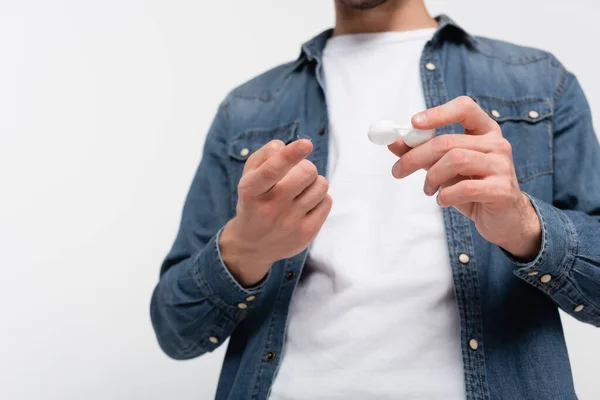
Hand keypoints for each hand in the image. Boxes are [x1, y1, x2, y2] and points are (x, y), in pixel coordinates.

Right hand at [220, 139, 331, 285]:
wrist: (253, 245)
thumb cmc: (254, 202)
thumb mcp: (248, 177)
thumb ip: (263, 156)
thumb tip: (283, 146)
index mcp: (252, 190)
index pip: (272, 170)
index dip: (291, 155)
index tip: (306, 143)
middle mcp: (270, 208)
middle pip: (306, 173)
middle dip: (306, 166)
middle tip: (298, 173)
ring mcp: (289, 223)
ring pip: (321, 185)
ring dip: (315, 182)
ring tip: (302, 190)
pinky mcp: (306, 234)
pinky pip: (327, 202)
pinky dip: (320, 198)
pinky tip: (306, 204)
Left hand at [388, 96, 540, 259]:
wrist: (503, 219)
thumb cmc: (472, 189)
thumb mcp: (444, 168)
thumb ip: (422, 153)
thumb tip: (393, 142)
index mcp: (484, 131)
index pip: (464, 108)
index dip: (438, 113)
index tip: (413, 123)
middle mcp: (497, 144)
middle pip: (448, 141)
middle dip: (416, 156)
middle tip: (398, 170)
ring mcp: (502, 166)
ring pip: (456, 160)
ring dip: (432, 177)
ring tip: (428, 189)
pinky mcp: (502, 190)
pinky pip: (465, 188)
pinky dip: (446, 196)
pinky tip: (443, 200)